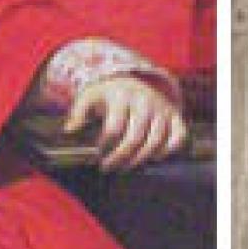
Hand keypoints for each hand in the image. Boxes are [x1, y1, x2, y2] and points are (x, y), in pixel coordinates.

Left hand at [64, 76, 188, 171]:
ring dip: (140, 159)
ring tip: (126, 167)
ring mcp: (162, 108)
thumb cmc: (109, 95)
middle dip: (120, 158)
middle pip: (134, 138)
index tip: (97, 156)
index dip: (104, 146)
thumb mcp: (90, 97)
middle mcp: (145, 101)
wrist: (136, 80)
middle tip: (108, 168)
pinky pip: (178, 137)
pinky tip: (153, 158)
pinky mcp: (175, 115)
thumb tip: (69, 131)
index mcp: (121, 96)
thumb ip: (78, 113)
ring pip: (156, 141)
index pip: (113, 128)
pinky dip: (168, 150)